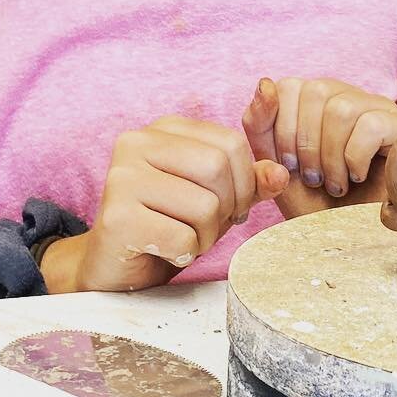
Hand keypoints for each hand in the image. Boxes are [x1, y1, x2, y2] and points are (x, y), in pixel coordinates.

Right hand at [51, 117, 288, 292]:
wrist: (115, 268)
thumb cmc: (168, 226)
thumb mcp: (215, 198)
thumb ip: (249, 181)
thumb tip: (281, 174)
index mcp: (164, 129)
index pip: (231, 142)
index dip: (244, 181)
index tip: (229, 205)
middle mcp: (137, 142)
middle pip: (218, 168)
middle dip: (227, 207)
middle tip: (206, 226)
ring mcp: (122, 177)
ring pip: (205, 205)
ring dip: (206, 235)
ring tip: (183, 238)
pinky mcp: (117, 217)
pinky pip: (182, 237)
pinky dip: (185, 253)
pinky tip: (165, 250)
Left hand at [242, 78, 396, 211]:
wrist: (358, 241)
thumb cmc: (318, 203)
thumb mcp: (277, 166)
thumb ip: (260, 125)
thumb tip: (264, 83)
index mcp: (314, 101)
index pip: (288, 87)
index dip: (281, 129)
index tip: (289, 166)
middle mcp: (346, 94)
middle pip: (313, 92)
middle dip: (304, 145)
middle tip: (313, 179)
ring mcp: (376, 106)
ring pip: (341, 109)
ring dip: (330, 157)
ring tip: (335, 184)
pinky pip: (369, 125)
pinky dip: (355, 159)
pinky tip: (358, 177)